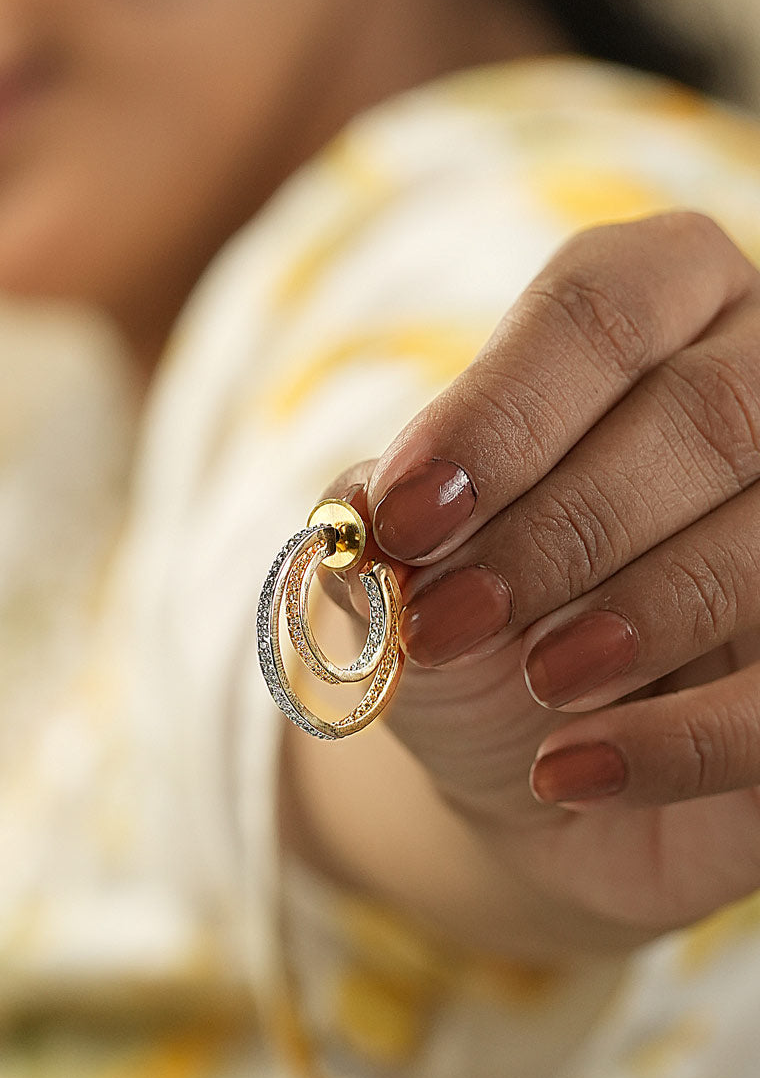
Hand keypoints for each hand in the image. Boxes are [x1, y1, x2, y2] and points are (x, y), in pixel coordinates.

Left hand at [322, 212, 759, 945]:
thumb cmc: (467, 624)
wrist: (522, 756)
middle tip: (445, 620)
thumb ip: (380, 523)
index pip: (601, 306)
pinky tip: (569, 771)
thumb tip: (371, 516)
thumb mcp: (402, 564)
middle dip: (560, 529)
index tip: (404, 518)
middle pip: (706, 414)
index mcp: (656, 314)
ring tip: (534, 677)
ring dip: (633, 615)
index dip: (498, 413)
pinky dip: (678, 741)